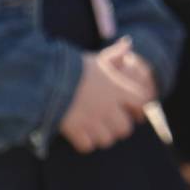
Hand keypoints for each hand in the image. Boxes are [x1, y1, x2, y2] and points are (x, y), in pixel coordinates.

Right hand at [58, 37, 153, 152]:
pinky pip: (87, 146)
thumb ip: (114, 55)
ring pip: (107, 139)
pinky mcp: (75, 130)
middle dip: (119, 127)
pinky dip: (86, 143)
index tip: (135, 108)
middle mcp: (108, 106)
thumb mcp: (97, 59)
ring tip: (96, 129)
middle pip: (125, 128)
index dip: (141, 107)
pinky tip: (81, 134)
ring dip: (102, 136)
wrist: (47, 78)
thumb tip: (128, 43)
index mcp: (117, 88)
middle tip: (111, 122)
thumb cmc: (74, 68)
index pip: (142, 102)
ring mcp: (92, 120)